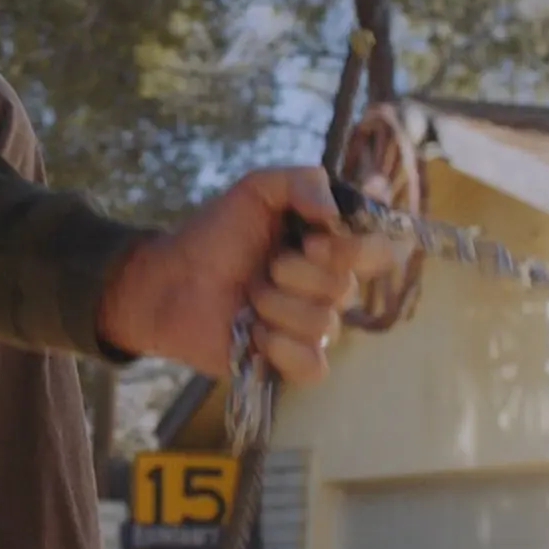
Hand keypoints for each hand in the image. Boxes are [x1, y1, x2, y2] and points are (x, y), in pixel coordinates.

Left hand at [95, 166, 394, 384]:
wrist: (170, 279)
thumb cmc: (214, 234)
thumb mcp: (257, 189)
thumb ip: (304, 182)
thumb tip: (335, 213)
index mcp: (331, 247)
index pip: (379, 252)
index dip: (352, 249)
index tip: (311, 240)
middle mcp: (328, 288)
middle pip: (345, 289)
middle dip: (294, 274)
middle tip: (261, 269)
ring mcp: (310, 327)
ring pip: (324, 325)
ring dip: (275, 307)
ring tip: (248, 299)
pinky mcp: (290, 361)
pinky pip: (314, 366)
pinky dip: (283, 350)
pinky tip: (255, 334)